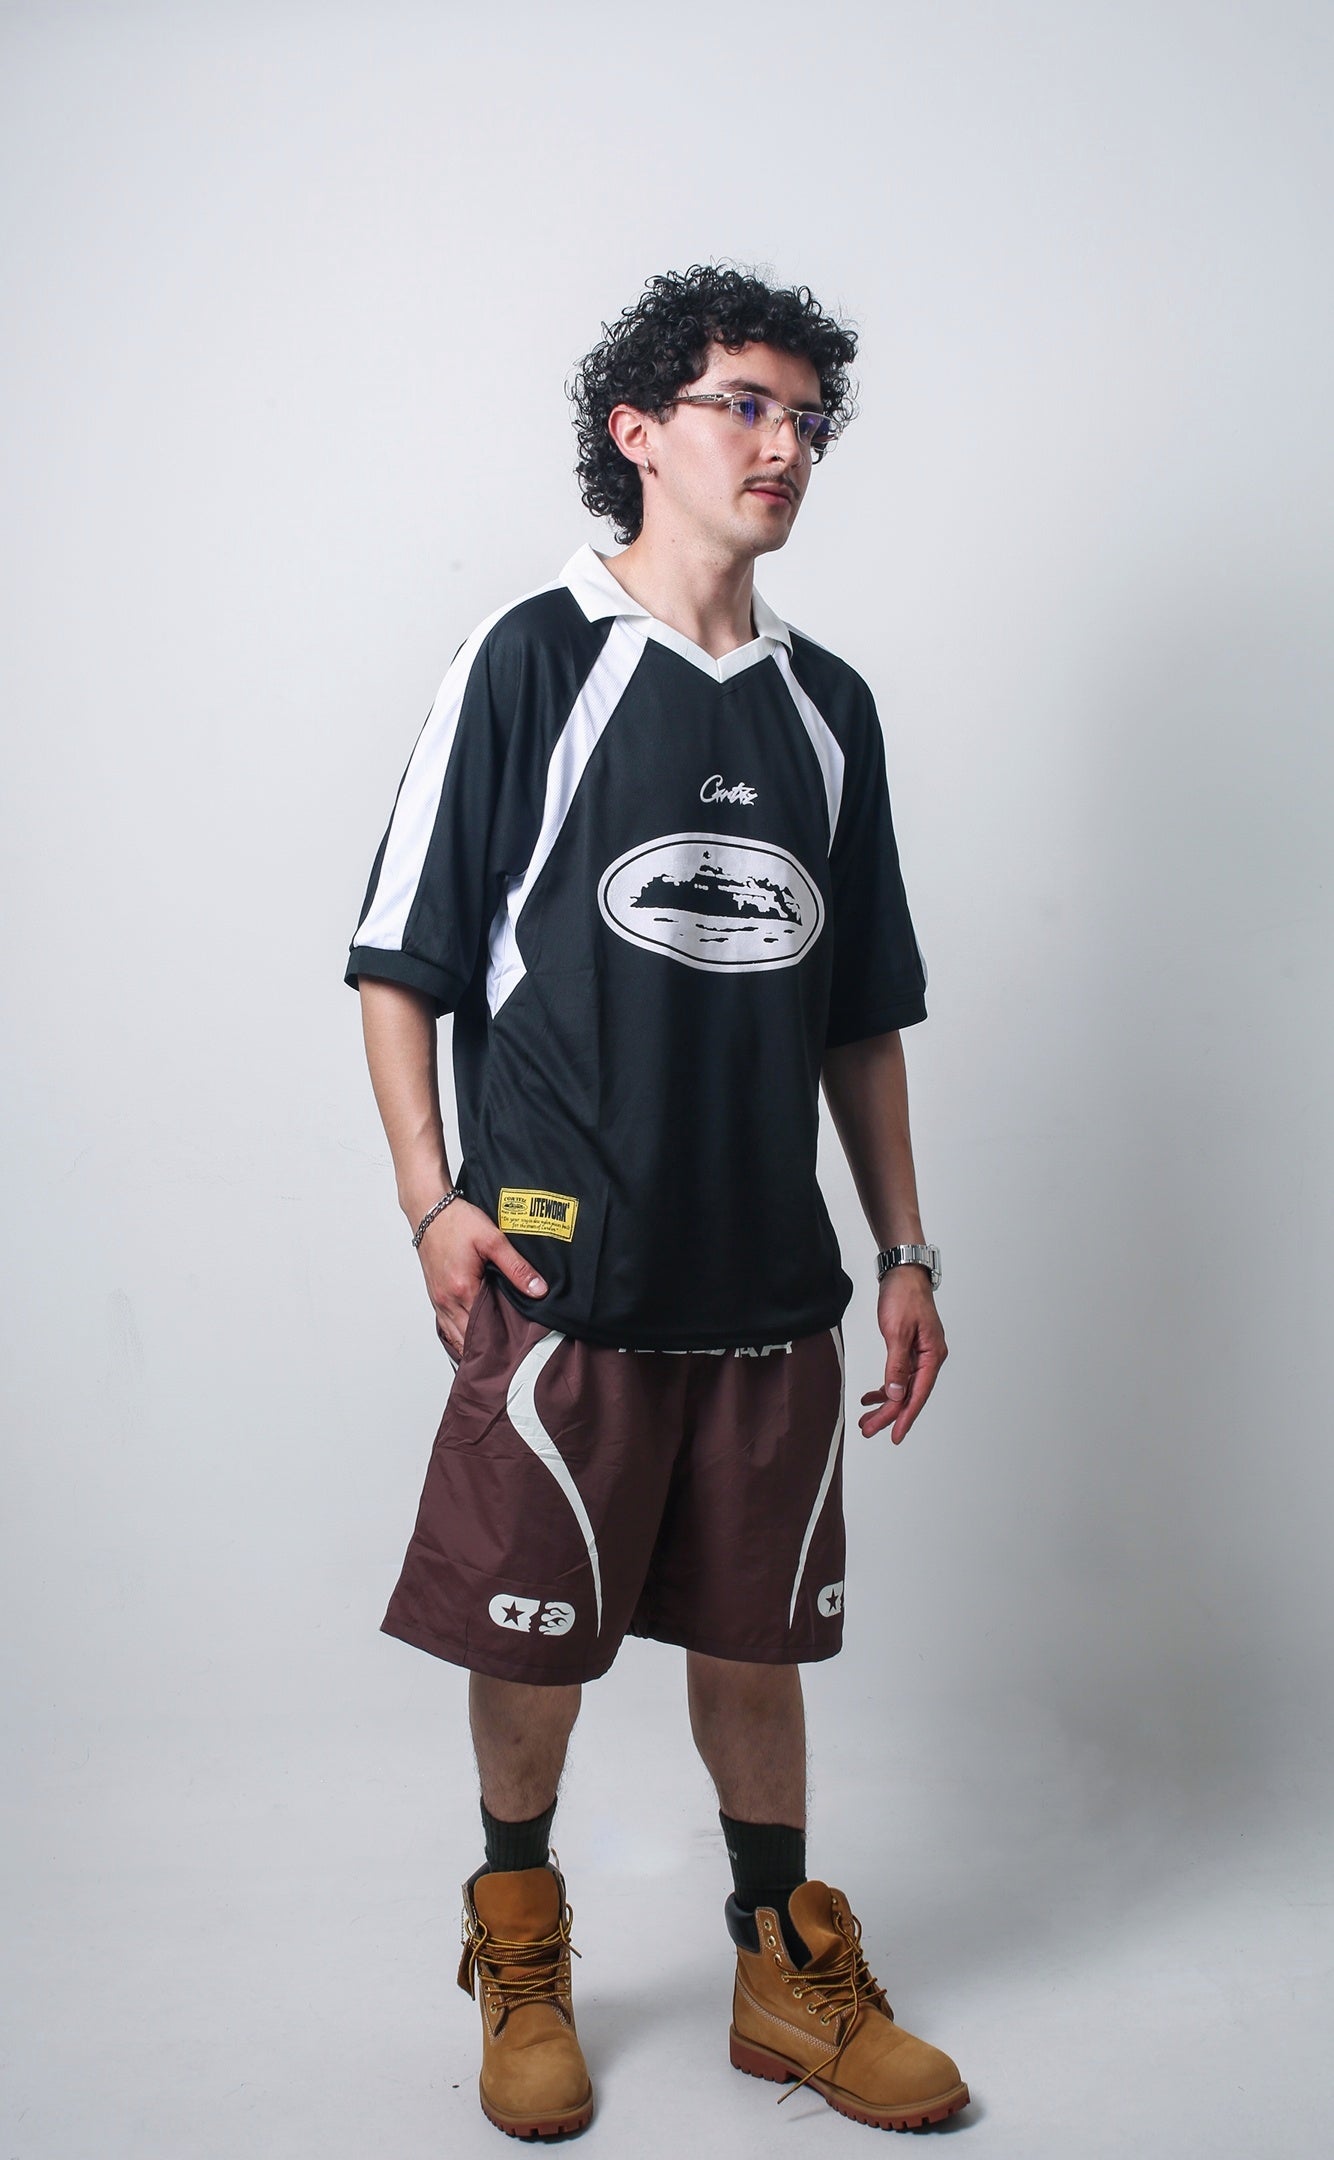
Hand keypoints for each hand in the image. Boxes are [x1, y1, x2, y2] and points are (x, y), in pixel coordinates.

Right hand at [415, 1197, 547, 1360]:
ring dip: (471, 1344)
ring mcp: (437, 1299)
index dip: (501, 1341)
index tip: (518, 1350)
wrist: (429, 1210)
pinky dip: (458, 1334)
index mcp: (462, 1289)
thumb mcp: (493, 1239)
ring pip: (454, 1336)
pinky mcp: (434, 1295)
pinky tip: (473, 1336)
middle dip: (487, 1348)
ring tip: (493, 1352)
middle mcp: (446, 1300)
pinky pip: (445, 1325)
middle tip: (510, 1356)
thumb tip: (538, 1289)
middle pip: (467, 1338)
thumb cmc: (457, 1221)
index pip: (483, 1329)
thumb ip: (517, 1267)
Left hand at [858, 1268, 946, 1443]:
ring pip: (903, 1387)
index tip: (894, 1435)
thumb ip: (896, 1365)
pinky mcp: (910, 1348)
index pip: (918, 1394)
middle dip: (889, 1414)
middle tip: (869, 1430)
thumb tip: (895, 1394)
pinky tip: (871, 1397)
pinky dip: (885, 1387)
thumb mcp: (897, 1332)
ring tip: (867, 1419)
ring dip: (885, 1403)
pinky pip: (899, 1375)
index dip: (905, 1416)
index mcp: (932, 1355)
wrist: (903, 1273)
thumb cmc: (904, 1297)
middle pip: (909, 1394)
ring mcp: (921, 1354)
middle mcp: (929, 1358)